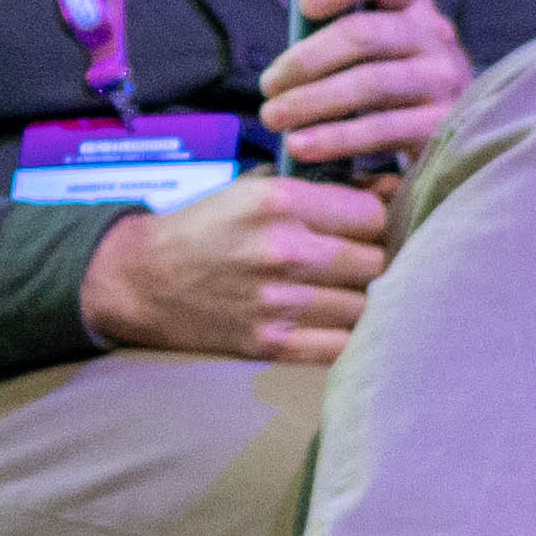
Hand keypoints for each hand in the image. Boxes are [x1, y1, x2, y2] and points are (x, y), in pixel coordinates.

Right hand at [79, 168, 392, 361]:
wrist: (143, 280)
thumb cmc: (206, 229)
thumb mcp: (254, 189)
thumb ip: (321, 190)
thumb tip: (393, 192)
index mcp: (280, 202)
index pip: (374, 216)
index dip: (376, 222)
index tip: (364, 229)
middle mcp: (284, 251)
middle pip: (377, 262)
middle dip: (374, 261)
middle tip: (360, 262)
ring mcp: (279, 302)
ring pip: (365, 306)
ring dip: (361, 300)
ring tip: (344, 292)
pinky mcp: (271, 343)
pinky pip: (341, 346)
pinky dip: (346, 336)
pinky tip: (334, 323)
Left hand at [256, 0, 468, 173]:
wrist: (446, 126)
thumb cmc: (389, 70)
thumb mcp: (370, 32)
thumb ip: (331, 8)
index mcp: (412, 1)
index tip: (304, 5)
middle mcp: (434, 33)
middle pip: (364, 34)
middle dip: (306, 60)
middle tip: (268, 84)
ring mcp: (442, 78)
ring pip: (369, 84)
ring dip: (310, 101)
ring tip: (273, 117)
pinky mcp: (441, 124)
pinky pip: (381, 129)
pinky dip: (334, 138)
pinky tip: (301, 145)